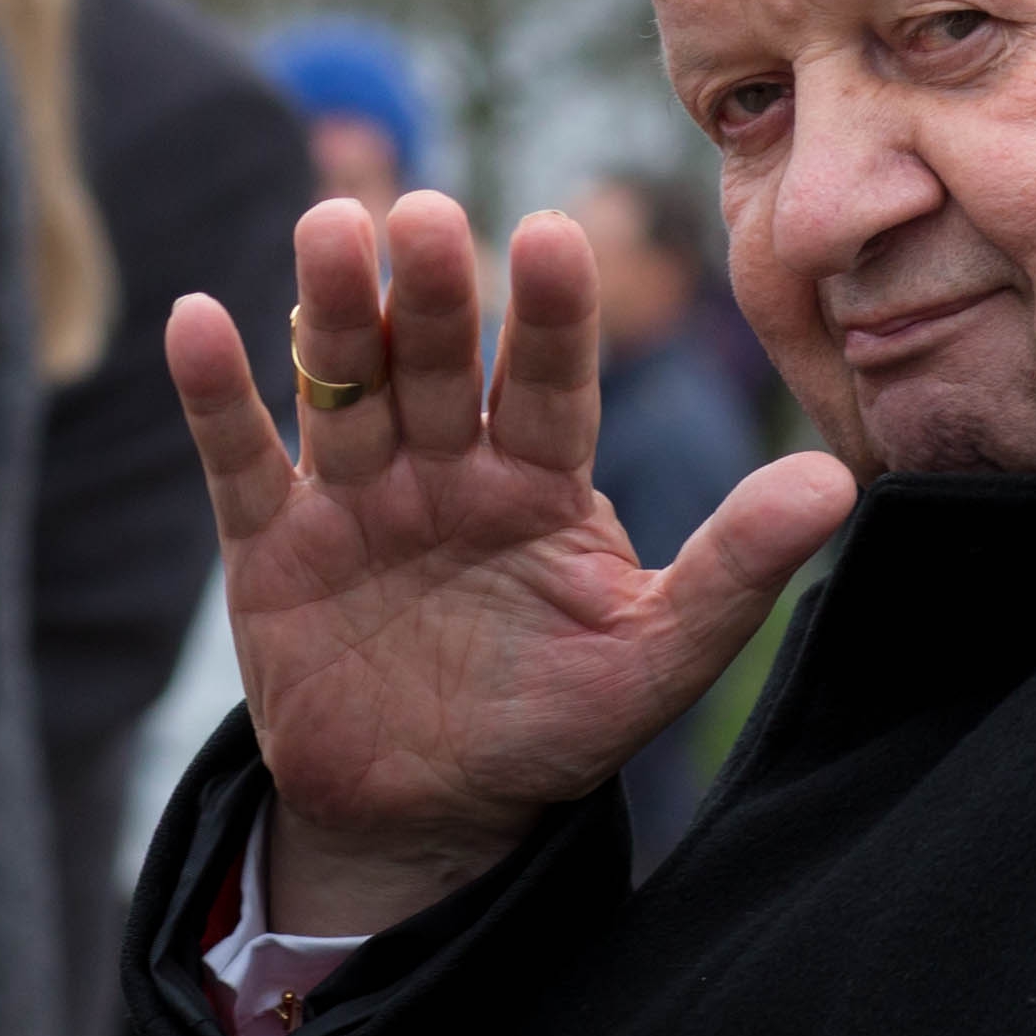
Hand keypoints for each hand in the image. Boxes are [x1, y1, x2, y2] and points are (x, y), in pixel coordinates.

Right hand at [172, 192, 854, 935]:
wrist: (428, 817)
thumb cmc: (552, 724)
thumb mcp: (653, 658)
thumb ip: (734, 568)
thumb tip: (837, 482)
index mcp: (541, 477)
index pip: (550, 381)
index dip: (549, 314)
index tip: (555, 236)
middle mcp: (447, 463)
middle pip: (437, 361)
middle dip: (430, 293)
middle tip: (425, 217)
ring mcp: (357, 495)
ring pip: (343, 385)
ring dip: (331, 309)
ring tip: (328, 228)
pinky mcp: (271, 543)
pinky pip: (243, 460)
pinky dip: (218, 394)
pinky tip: (198, 318)